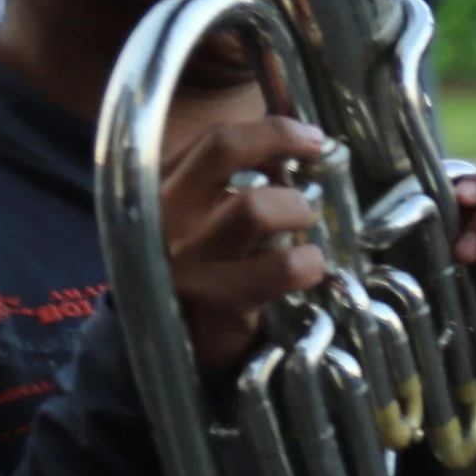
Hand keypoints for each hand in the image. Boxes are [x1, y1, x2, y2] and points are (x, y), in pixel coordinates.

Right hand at [160, 117, 330, 376]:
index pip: (215, 138)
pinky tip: (309, 266)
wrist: (172, 347)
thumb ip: (230, 180)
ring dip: (297, 209)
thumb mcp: (198, 217)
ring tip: (304, 227)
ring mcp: (187, 260)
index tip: (311, 136)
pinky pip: (281, 267)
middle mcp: (163, 217)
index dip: (271, 129)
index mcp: (160, 189)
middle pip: (223, 150)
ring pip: (254, 206)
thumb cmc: (201, 267)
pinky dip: (309, 261)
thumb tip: (292, 148)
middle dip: (281, 143)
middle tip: (315, 160)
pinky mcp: (216, 300)